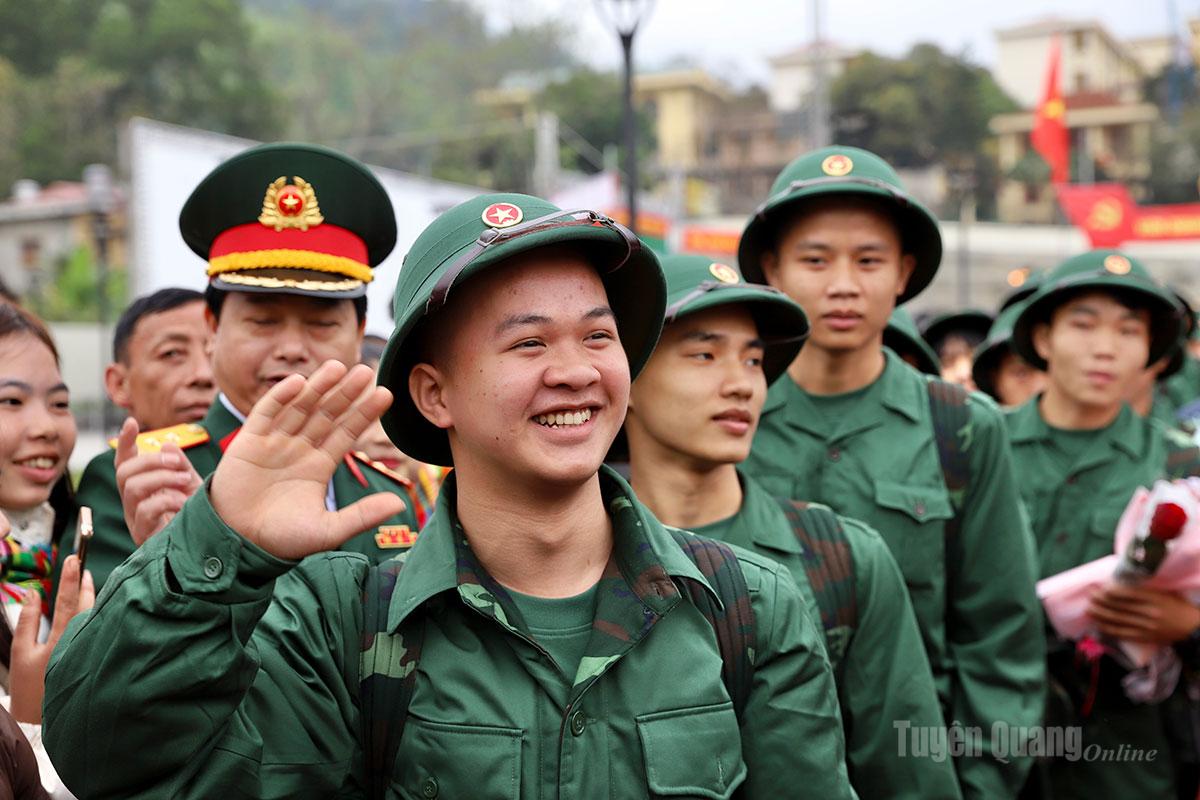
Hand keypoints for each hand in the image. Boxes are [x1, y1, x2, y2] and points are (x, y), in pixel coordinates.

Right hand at [9, 555, 94, 723]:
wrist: (43, 723)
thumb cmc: (30, 690)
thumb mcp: (22, 654)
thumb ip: (28, 622)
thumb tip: (32, 593)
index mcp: (60, 641)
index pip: (68, 601)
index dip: (71, 578)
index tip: (73, 557)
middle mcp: (81, 645)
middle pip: (89, 606)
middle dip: (85, 583)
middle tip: (81, 565)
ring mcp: (91, 652)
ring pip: (97, 617)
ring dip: (93, 597)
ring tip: (88, 581)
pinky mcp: (97, 660)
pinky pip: (100, 630)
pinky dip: (98, 615)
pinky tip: (97, 608)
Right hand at [115, 418, 203, 545]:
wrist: (207, 544)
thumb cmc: (195, 514)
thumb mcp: (190, 485)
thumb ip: (179, 465)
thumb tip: (167, 444)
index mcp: (143, 487)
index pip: (126, 461)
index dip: (125, 442)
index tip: (131, 422)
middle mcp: (134, 502)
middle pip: (124, 472)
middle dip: (151, 461)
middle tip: (176, 462)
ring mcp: (135, 519)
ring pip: (132, 489)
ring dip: (161, 480)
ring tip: (185, 482)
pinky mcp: (143, 535)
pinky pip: (144, 512)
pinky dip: (166, 502)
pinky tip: (183, 503)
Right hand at [209, 361, 405, 560]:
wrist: (238, 544)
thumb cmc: (282, 540)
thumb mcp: (328, 530)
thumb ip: (363, 515)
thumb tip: (402, 504)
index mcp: (319, 465)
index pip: (347, 432)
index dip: (364, 413)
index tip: (385, 394)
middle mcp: (299, 449)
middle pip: (327, 414)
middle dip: (345, 393)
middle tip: (366, 371)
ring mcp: (275, 443)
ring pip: (300, 407)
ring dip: (318, 387)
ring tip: (338, 367)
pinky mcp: (249, 442)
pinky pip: (266, 413)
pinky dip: (280, 397)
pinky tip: (299, 382)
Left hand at [1088, 584, 1199, 644]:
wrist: (1192, 627)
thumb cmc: (1177, 605)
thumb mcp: (1163, 592)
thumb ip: (1144, 589)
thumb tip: (1120, 584)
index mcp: (1154, 599)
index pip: (1127, 594)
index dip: (1109, 591)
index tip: (1099, 587)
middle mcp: (1149, 613)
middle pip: (1119, 607)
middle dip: (1101, 601)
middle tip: (1090, 596)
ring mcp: (1146, 627)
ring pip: (1118, 620)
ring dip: (1101, 615)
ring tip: (1089, 609)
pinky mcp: (1145, 637)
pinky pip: (1123, 634)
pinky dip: (1109, 629)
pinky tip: (1099, 624)